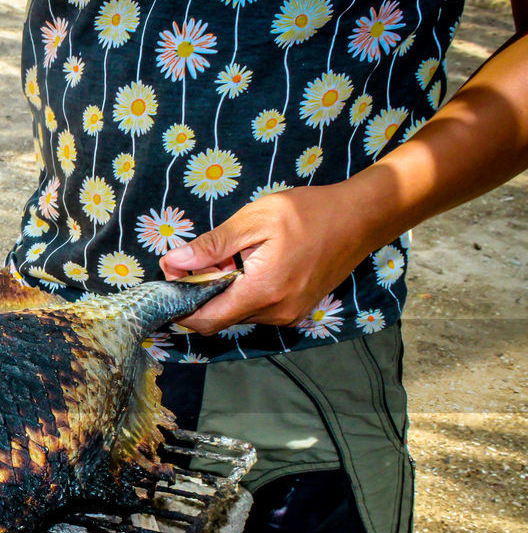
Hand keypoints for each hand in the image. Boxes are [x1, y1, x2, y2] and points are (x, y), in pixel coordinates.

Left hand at [159, 184, 371, 333]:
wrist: (361, 218)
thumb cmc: (309, 212)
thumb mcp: (254, 220)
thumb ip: (212, 246)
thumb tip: (174, 262)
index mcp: (262, 291)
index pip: (206, 320)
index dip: (180, 306)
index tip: (170, 280)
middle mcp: (276, 312)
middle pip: (219, 318)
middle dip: (201, 293)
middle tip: (198, 260)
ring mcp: (288, 315)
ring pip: (237, 314)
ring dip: (223, 291)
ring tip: (230, 256)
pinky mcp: (296, 310)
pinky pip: (257, 309)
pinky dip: (243, 292)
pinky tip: (249, 265)